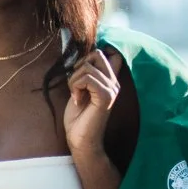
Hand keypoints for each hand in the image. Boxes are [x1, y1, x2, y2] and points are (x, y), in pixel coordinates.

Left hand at [64, 47, 119, 161]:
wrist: (80, 138)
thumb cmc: (77, 116)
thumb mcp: (79, 88)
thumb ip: (85, 73)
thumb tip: (84, 56)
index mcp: (109, 80)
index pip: (113, 54)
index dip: (100, 50)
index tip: (84, 63)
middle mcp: (114, 83)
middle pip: (97, 54)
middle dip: (79, 66)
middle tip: (76, 84)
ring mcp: (112, 89)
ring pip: (88, 66)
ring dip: (73, 80)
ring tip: (76, 95)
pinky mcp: (106, 96)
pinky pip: (86, 78)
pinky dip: (75, 86)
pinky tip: (77, 100)